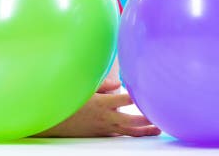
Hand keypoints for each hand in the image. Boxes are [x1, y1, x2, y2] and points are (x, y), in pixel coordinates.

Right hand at [32, 80, 160, 137]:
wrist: (57, 123)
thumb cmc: (70, 103)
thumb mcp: (84, 89)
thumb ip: (103, 85)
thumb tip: (119, 84)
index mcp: (102, 103)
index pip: (125, 99)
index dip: (138, 97)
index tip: (149, 94)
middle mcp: (106, 117)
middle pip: (132, 120)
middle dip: (147, 119)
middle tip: (160, 115)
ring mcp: (105, 128)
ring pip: (129, 131)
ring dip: (144, 131)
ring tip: (157, 129)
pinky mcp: (102, 134)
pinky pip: (119, 134)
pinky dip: (130, 134)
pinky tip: (139, 134)